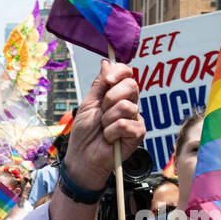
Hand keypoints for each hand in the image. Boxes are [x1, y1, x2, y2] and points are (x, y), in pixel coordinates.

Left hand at [63, 60, 144, 191]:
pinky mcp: (138, 133)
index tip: (107, 81)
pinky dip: (111, 132)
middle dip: (110, 98)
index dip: (119, 72)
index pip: (127, 73)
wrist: (82, 157)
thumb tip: (106, 62)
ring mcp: (135, 118)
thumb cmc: (84, 133)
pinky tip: (109, 139)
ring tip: (103, 129)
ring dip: (108, 119)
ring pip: (126, 106)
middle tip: (101, 113)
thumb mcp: (88, 104)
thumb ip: (99, 85)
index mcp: (117, 94)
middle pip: (131, 85)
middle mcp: (129, 103)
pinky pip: (125, 124)